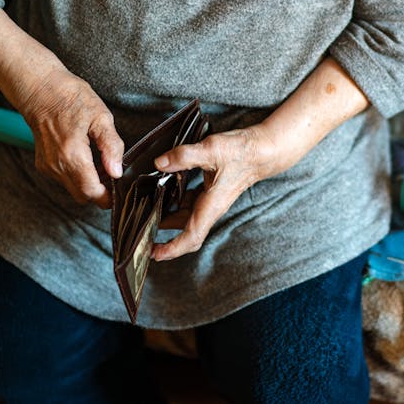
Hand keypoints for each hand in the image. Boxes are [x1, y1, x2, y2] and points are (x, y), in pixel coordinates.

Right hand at [15, 67, 123, 207]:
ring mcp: (48, 166)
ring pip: (73, 188)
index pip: (91, 192)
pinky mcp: (43, 164)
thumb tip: (117, 171)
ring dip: (88, 182)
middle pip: (82, 195)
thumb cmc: (70, 98)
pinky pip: (64, 179)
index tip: (119, 190)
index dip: (108, 196)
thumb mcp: (101, 116)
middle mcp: (56, 165)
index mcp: (72, 154)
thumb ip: (111, 146)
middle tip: (112, 174)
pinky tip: (85, 157)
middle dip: (100, 191)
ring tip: (100, 162)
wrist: (41, 90)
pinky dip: (77, 175)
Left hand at [150, 126, 282, 260]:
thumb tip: (160, 163)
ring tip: (146, 212)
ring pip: (185, 216)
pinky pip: (188, 203)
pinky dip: (173, 202)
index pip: (191, 237)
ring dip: (167, 217)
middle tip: (141, 235)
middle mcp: (210, 208)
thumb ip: (184, 156)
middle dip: (164, 236)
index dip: (172, 249)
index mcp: (210, 206)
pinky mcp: (209, 191)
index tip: (155, 254)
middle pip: (185, 231)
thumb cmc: (242, 153)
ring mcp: (210, 201)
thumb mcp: (211, 150)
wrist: (262, 150)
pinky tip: (162, 190)